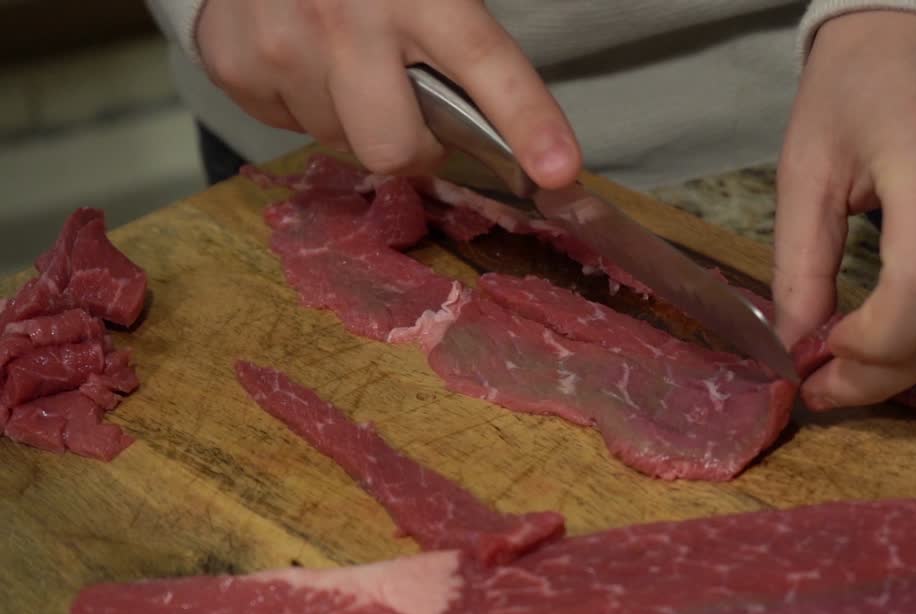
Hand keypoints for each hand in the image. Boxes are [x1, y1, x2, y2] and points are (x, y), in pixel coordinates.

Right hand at [196, 0, 580, 184]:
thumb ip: (464, 46)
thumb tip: (517, 143)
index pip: (486, 65)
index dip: (527, 122)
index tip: (558, 171)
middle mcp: (347, 16)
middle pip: (394, 149)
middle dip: (412, 145)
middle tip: (410, 106)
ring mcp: (282, 41)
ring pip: (338, 143)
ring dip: (352, 118)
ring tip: (344, 57)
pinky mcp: (233, 60)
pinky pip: (284, 125)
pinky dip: (299, 101)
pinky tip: (300, 51)